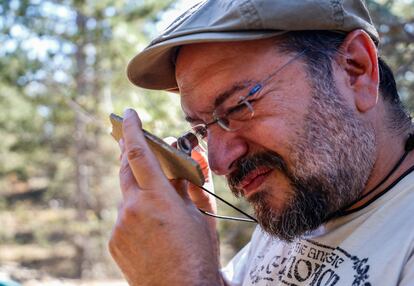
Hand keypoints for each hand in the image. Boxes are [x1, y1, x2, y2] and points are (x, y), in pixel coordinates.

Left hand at [109, 109, 220, 285]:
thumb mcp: (201, 214)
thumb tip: (192, 158)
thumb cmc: (198, 253)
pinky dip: (135, 213)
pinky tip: (151, 228)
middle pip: (124, 169)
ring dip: (139, 191)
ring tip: (158, 207)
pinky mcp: (114, 241)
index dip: (132, 130)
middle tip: (135, 146)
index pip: (138, 153)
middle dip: (129, 154)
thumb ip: (193, 183)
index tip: (128, 114)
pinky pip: (123, 217)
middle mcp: (132, 208)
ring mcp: (120, 226)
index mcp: (157, 197)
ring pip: (126, 196)